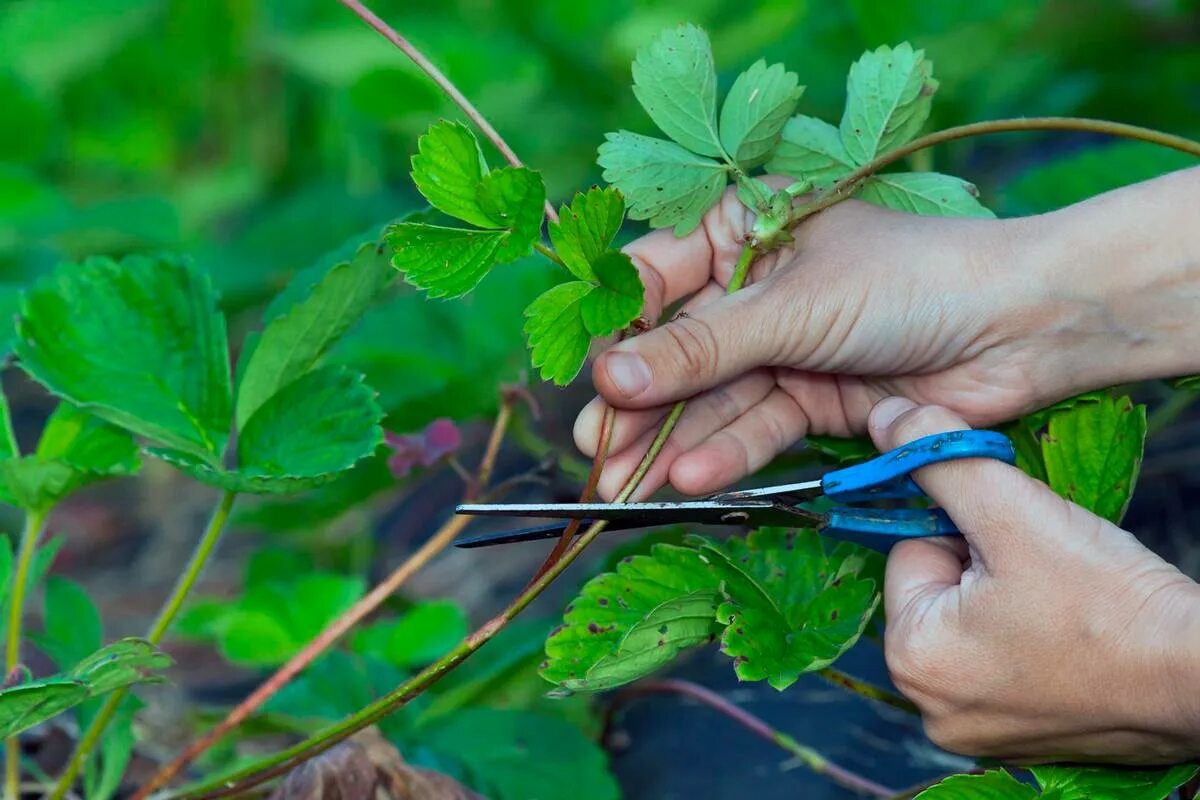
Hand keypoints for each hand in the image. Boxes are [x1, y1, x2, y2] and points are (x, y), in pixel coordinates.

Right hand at [575, 169, 1199, 500]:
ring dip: (670, 440)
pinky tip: (689, 478)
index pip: (655, 278)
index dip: (615, 329)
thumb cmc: (908, 281)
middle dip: (638, 403)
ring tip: (624, 485)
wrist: (1021, 329)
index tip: (584, 376)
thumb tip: (609, 375)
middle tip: (595, 451)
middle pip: (677, 350)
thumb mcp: (791, 307)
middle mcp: (755, 288)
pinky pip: (756, 426)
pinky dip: (725, 452)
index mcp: (743, 229)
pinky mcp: (812, 398)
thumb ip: (701, 348)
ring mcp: (784, 347)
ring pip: (712, 398)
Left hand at [870, 396, 1199, 762]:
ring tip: (1068, 605)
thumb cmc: (1109, 601)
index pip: (911, 552)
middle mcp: (931, 708)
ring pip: (975, 622)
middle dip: (986, 566)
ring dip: (1012, 598)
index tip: (1020, 546)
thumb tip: (883, 419)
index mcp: (912, 659)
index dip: (967, 532)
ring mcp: (978, 730)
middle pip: (940, 591)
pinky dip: (1035, 639)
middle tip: (1049, 574)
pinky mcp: (1023, 738)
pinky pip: (1007, 660)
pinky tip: (1076, 637)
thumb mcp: (1011, 510)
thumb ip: (939, 456)